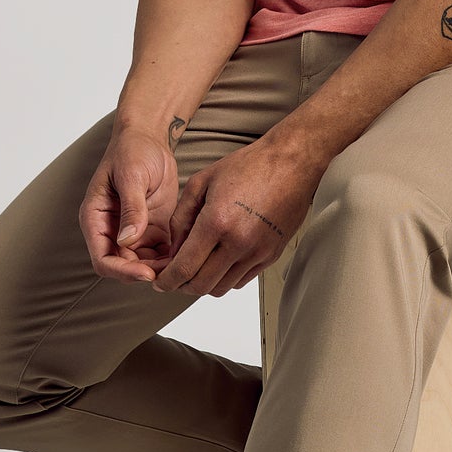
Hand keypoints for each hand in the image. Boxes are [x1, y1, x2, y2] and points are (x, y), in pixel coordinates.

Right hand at [79, 123, 178, 283]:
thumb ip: (131, 208)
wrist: (149, 137)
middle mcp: (112, 230)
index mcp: (96, 219)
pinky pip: (161, 252)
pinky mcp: (152, 228)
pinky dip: (172, 257)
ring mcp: (133, 231)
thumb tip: (127, 240)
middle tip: (173, 271)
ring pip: (144, 264)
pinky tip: (189, 252)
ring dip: (162, 268)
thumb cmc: (132, 150)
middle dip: (147, 272)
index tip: (147, 273)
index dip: (123, 271)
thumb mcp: (131, 176)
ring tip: (183, 263)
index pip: (103, 260)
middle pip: (124, 266)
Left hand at [153, 134, 322, 297]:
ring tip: (197, 269)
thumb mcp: (201, 183)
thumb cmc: (249, 166)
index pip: (184, 268)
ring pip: (222, 287)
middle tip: (175, 278)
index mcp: (217, 222)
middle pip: (201, 285)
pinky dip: (226, 278)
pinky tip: (219, 262)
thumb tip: (174, 251)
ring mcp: (258, 251)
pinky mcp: (272, 255)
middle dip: (182, 286)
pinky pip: (242, 280)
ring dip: (204, 284)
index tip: (160, 282)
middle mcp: (239, 242)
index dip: (167, 281)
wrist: (290, 163)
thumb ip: (180, 219)